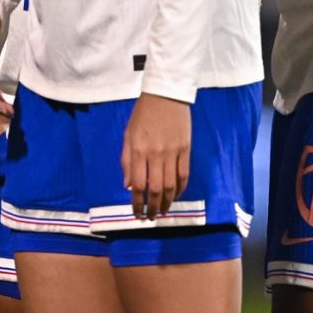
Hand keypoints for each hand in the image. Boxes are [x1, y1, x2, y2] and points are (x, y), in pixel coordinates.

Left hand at [121, 93, 192, 220]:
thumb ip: (126, 161)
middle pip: (156, 189)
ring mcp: (173, 153)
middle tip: (150, 217)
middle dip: (153, 207)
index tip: (136, 213)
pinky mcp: (186, 150)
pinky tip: (175, 196)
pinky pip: (184, 175)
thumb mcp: (128, 135)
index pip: (138, 184)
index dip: (137, 202)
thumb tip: (128, 185)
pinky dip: (180, 189)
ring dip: (167, 202)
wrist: (166, 95)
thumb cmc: (142, 115)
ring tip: (162, 212)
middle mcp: (156, 154)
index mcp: (138, 151)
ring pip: (172, 185)